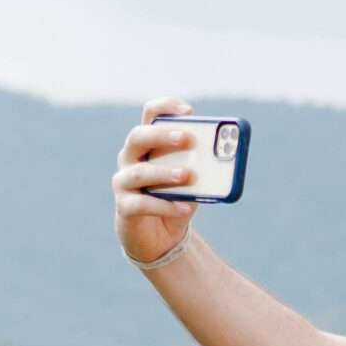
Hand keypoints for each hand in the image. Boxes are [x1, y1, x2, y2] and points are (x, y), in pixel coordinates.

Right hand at [113, 95, 198, 265]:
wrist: (159, 238)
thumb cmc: (175, 199)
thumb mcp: (192, 181)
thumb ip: (202, 168)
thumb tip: (222, 161)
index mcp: (148, 143)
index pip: (151, 114)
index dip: (166, 107)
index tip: (188, 111)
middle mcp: (129, 157)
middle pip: (138, 137)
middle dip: (162, 136)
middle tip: (187, 139)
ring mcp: (123, 182)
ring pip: (139, 172)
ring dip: (165, 172)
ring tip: (187, 176)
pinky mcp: (124, 207)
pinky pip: (142, 204)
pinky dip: (164, 206)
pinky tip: (184, 208)